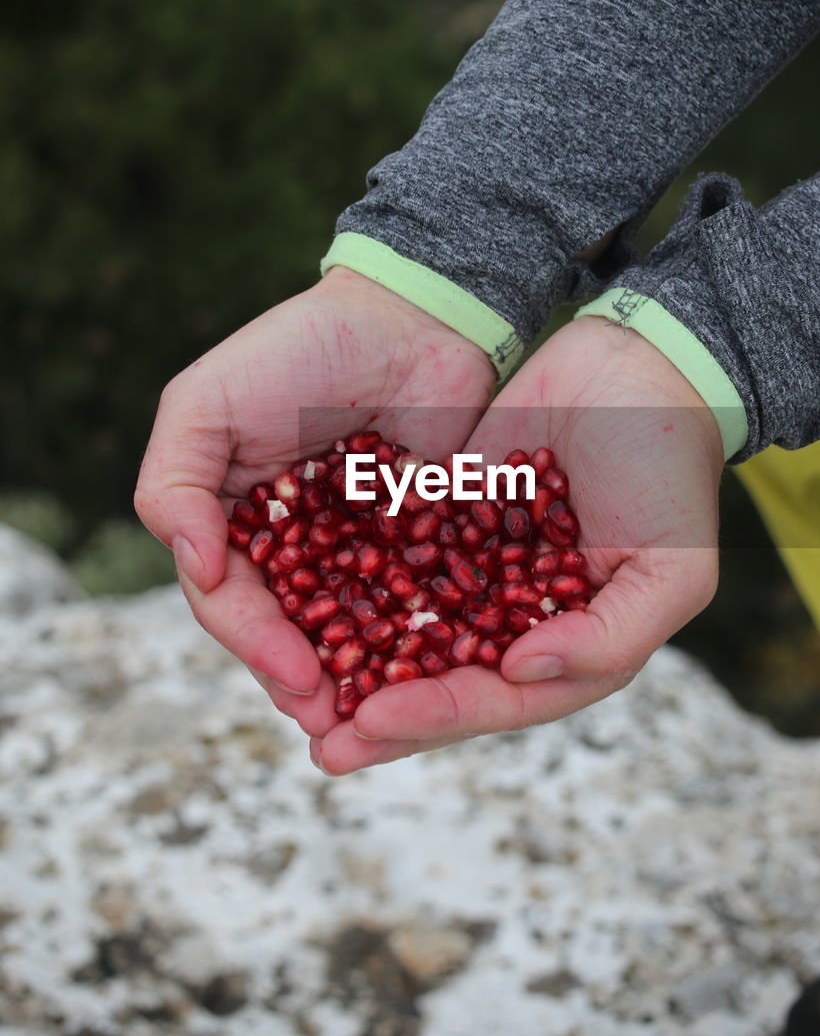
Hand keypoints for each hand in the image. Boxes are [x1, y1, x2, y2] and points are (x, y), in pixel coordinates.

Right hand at [134, 266, 494, 731]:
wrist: (414, 316)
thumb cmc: (300, 350)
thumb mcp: (205, 403)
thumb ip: (175, 484)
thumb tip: (194, 567)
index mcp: (233, 519)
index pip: (228, 597)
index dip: (254, 640)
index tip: (294, 672)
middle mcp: (289, 544)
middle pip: (286, 629)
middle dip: (302, 677)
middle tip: (331, 720)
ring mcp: (355, 547)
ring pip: (348, 630)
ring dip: (355, 679)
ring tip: (373, 719)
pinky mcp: (420, 544)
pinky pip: (413, 603)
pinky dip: (414, 641)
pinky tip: (428, 675)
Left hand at [310, 315, 722, 772]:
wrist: (637, 369)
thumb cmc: (670, 477)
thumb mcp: (672, 572)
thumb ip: (606, 638)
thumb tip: (518, 670)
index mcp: (571, 650)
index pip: (496, 700)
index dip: (435, 716)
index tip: (371, 721)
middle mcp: (518, 623)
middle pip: (441, 680)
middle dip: (382, 716)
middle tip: (320, 743)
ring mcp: (479, 572)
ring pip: (409, 628)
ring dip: (357, 663)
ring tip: (297, 689)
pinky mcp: (447, 520)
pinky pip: (396, 560)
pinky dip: (355, 582)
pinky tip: (301, 597)